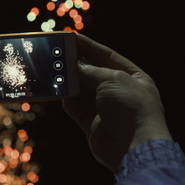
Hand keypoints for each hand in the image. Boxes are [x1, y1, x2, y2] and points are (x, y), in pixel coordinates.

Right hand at [63, 34, 171, 171]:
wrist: (133, 147)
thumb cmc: (131, 108)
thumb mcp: (113, 79)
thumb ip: (91, 71)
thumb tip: (75, 66)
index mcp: (132, 77)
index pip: (107, 56)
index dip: (88, 46)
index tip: (70, 38)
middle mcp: (119, 92)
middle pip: (92, 73)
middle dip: (75, 64)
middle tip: (56, 54)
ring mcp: (106, 109)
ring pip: (82, 91)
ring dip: (68, 82)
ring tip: (52, 71)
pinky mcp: (93, 124)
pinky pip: (76, 108)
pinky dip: (67, 100)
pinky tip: (57, 91)